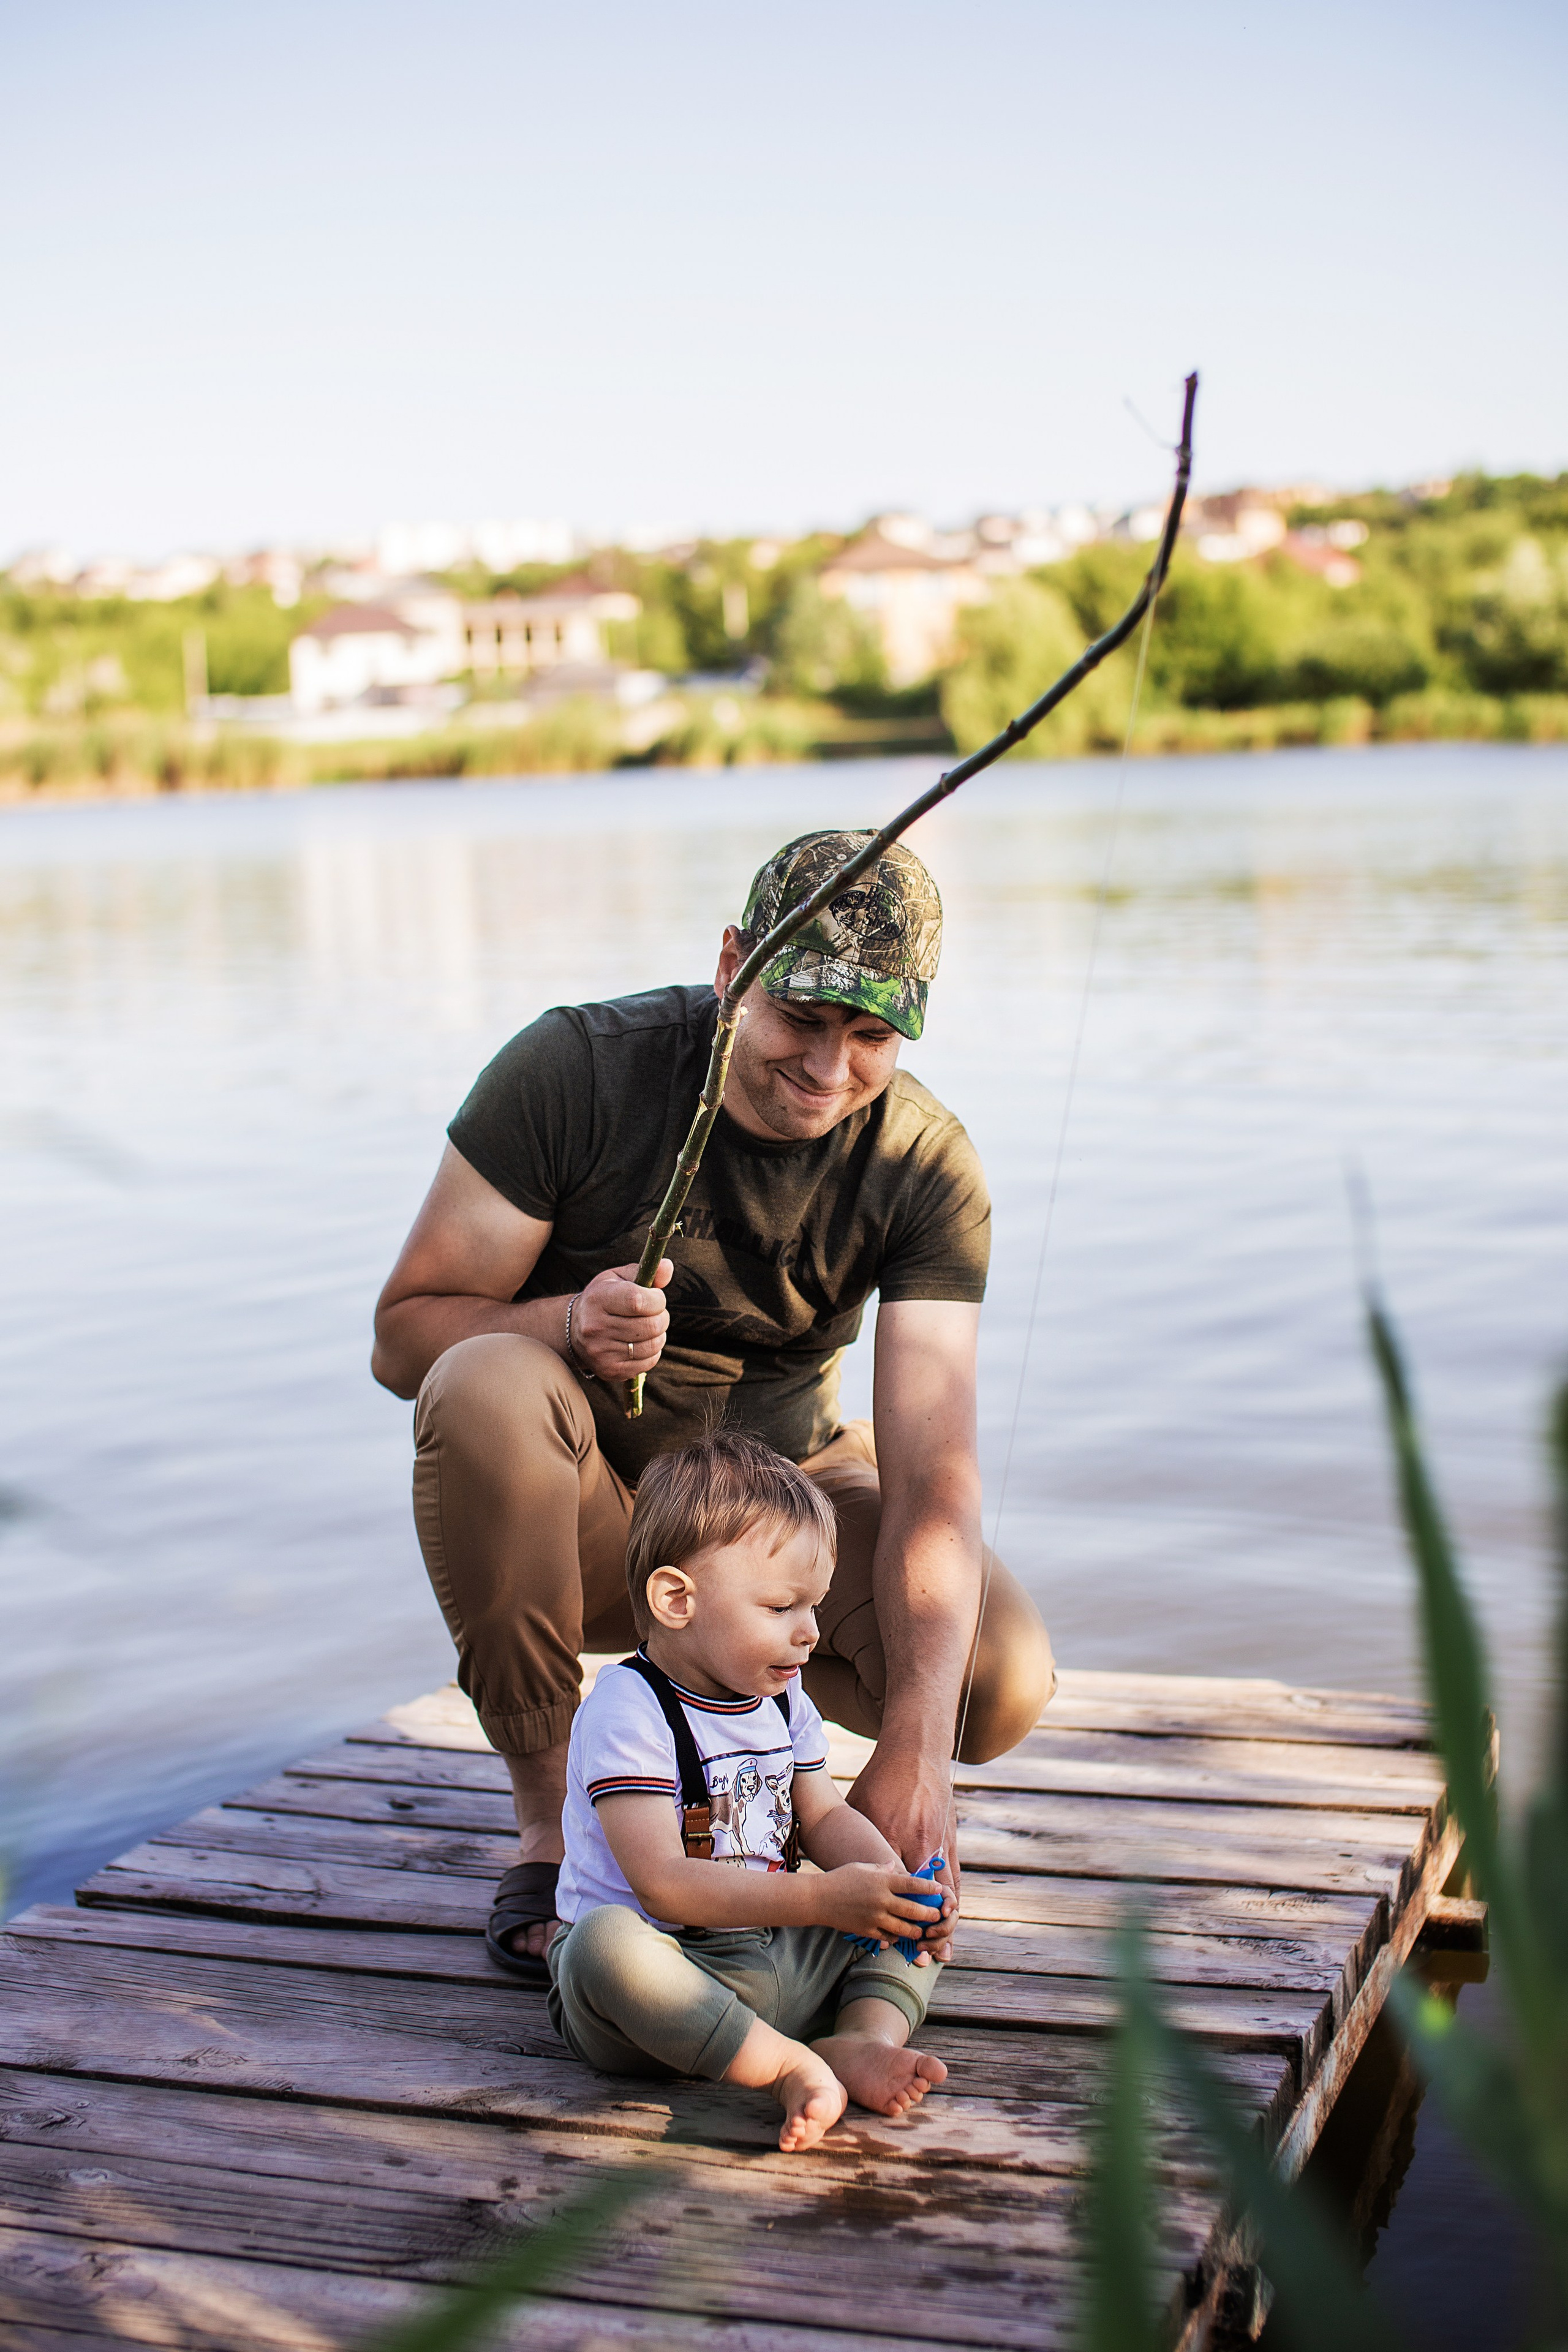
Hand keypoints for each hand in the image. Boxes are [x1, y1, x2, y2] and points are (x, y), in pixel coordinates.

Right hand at [568, 1259, 671, 1381]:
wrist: (576, 1329)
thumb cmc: (604, 1298)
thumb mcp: (619, 1278)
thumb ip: (646, 1271)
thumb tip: (668, 1266)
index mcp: (598, 1299)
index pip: (638, 1301)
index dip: (657, 1300)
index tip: (656, 1297)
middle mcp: (596, 1327)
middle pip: (650, 1325)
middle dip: (662, 1317)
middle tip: (655, 1313)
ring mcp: (601, 1351)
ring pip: (653, 1345)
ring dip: (659, 1335)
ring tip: (647, 1327)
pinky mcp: (610, 1370)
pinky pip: (648, 1362)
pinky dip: (652, 1352)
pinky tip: (641, 1342)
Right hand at [815, 1861, 953, 1953]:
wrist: (818, 1899)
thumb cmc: (840, 1878)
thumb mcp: (862, 1868)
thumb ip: (880, 1869)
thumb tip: (894, 1867)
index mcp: (882, 1881)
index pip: (912, 1884)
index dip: (928, 1887)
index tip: (939, 1889)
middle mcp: (881, 1900)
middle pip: (913, 1909)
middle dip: (928, 1914)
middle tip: (936, 1915)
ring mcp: (874, 1917)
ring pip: (903, 1928)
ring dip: (915, 1930)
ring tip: (921, 1930)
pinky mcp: (867, 1931)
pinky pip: (888, 1937)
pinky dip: (896, 1937)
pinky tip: (899, 1935)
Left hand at [849, 1740, 958, 1960]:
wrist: (917, 1752)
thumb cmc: (884, 1779)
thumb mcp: (863, 1809)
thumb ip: (861, 1843)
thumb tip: (848, 1868)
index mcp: (901, 1841)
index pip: (902, 1893)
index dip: (902, 1921)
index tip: (899, 1946)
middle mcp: (925, 1847)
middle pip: (930, 1900)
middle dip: (929, 1932)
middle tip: (924, 1958)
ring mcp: (942, 1842)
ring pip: (948, 1892)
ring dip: (946, 1922)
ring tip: (943, 1949)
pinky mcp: (951, 1837)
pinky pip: (955, 1875)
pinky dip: (954, 1899)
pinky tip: (952, 1916)